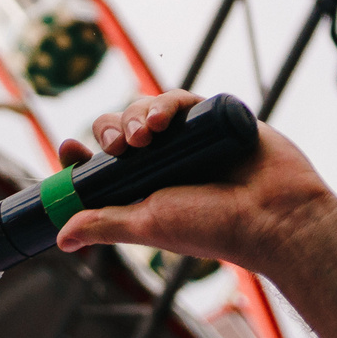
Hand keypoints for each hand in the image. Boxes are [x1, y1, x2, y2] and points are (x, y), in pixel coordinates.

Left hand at [53, 90, 336, 278]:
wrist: (275, 216)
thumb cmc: (215, 228)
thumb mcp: (147, 224)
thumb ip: (104, 224)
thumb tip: (61, 238)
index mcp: (148, 186)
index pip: (103, 162)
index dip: (82, 154)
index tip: (68, 151)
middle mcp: (166, 161)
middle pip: (119, 129)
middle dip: (109, 131)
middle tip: (117, 147)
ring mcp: (189, 138)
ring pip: (144, 110)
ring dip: (133, 117)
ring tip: (142, 137)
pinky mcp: (212, 117)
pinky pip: (177, 99)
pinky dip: (163, 105)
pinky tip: (162, 121)